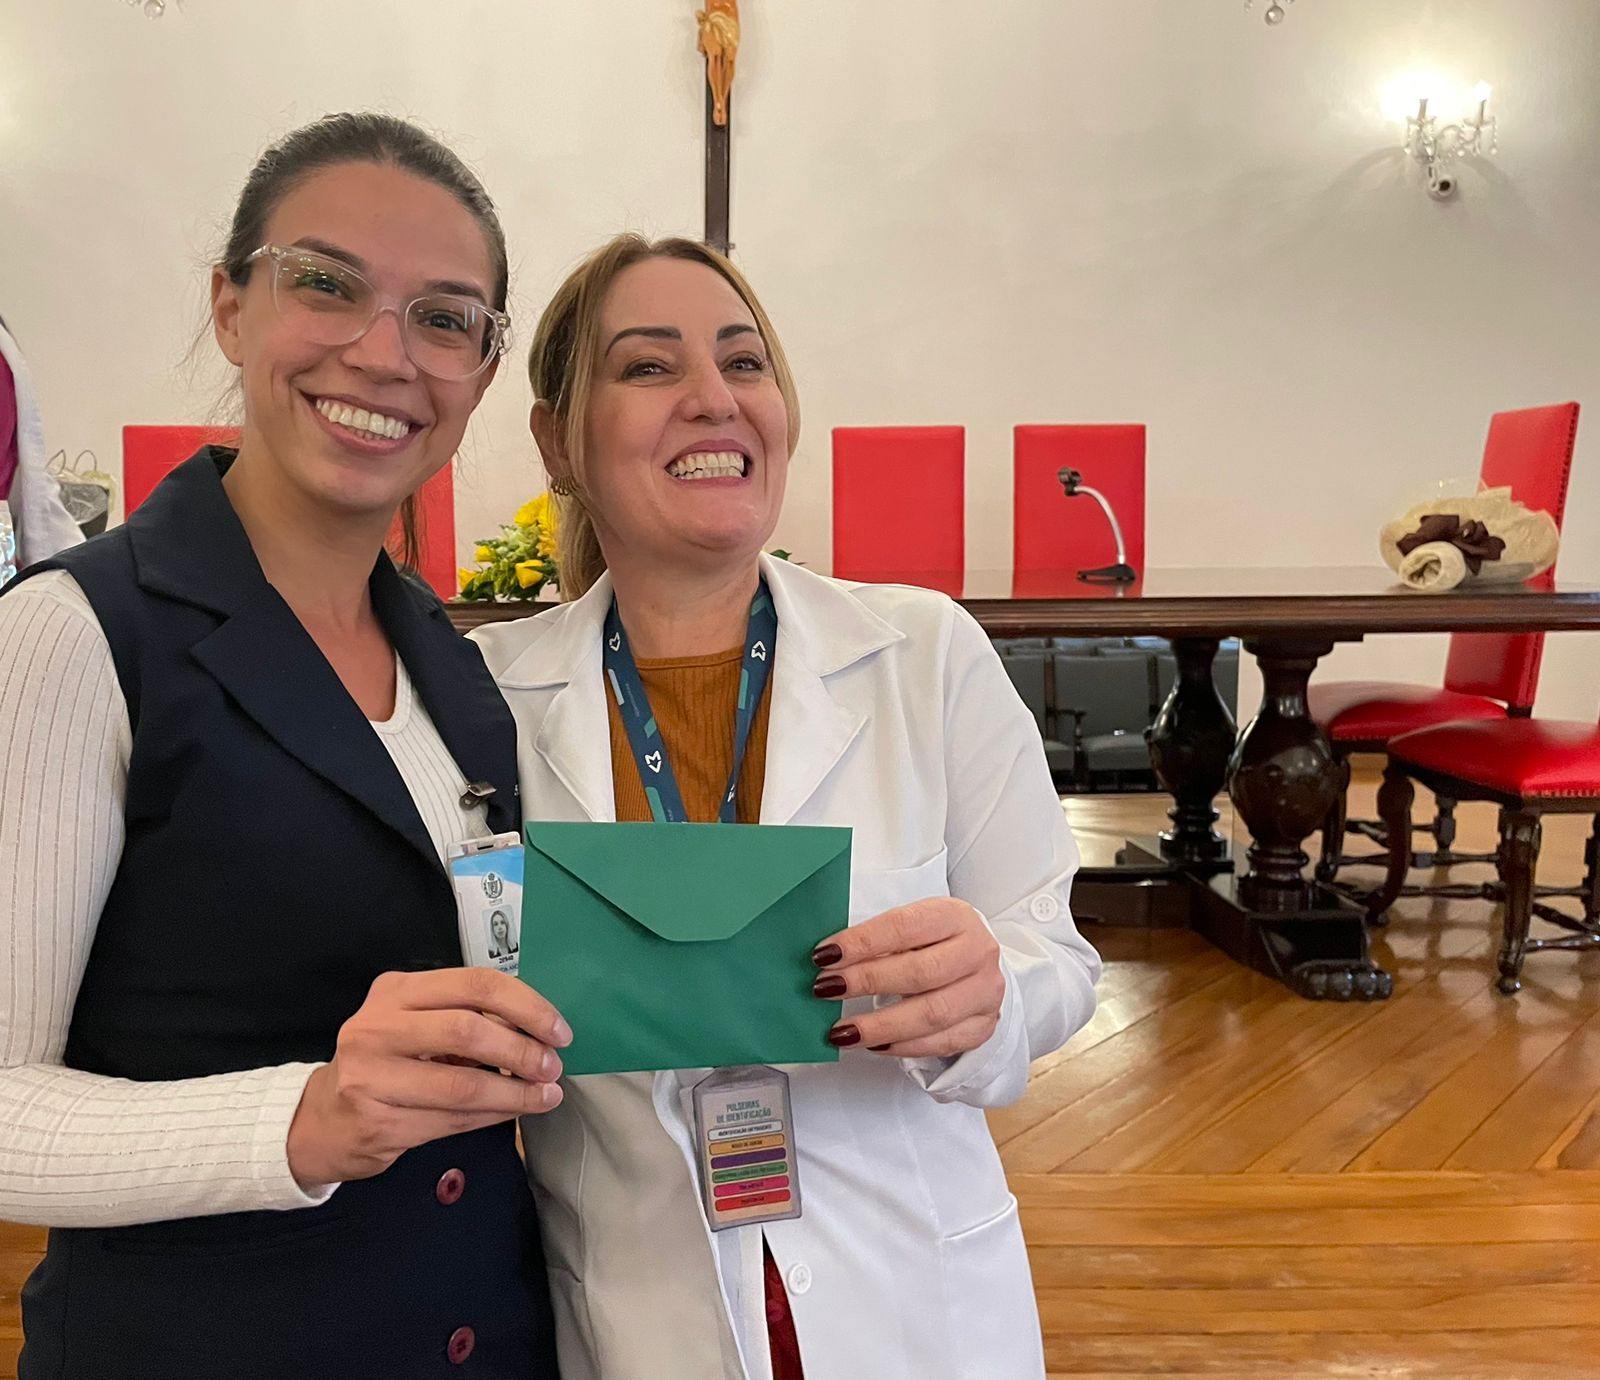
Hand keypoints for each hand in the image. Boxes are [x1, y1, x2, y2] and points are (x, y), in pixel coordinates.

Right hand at [286, 968, 571, 1188]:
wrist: (323, 1120)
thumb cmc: (385, 1063)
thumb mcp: (415, 1023)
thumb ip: (464, 1017)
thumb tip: (539, 1030)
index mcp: (396, 990)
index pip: (475, 984)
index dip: (526, 1006)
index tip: (557, 1030)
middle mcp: (377, 1027)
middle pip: (468, 1030)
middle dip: (522, 1050)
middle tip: (552, 1066)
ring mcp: (371, 1077)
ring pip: (463, 1084)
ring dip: (516, 1092)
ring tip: (546, 1095)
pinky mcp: (377, 1123)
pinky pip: (451, 1120)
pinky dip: (493, 1116)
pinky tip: (514, 1112)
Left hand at [810, 897, 1003, 1057]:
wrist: (977, 963)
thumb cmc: (934, 942)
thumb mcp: (913, 926)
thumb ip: (878, 939)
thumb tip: (828, 959)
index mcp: (954, 916)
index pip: (903, 927)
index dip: (862, 942)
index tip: (825, 955)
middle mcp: (977, 952)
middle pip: (919, 972)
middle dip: (866, 982)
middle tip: (826, 989)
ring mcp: (985, 991)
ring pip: (932, 1014)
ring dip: (880, 1025)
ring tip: (842, 1031)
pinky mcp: (984, 1025)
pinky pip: (941, 1043)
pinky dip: (903, 1047)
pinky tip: (874, 1045)